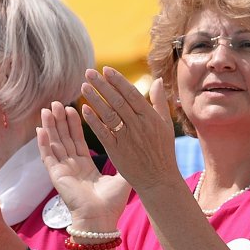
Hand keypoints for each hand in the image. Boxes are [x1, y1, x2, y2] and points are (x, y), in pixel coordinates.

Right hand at [36, 101, 131, 230]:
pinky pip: (47, 156)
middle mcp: (72, 167)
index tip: (74, 107)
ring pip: (54, 143)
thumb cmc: (112, 203)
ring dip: (51, 126)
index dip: (75, 124)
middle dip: (61, 120)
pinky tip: (40, 128)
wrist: (101, 219)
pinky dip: (43, 142)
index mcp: (86, 167)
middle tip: (58, 102)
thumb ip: (125, 160)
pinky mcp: (56, 175)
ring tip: (48, 108)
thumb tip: (138, 148)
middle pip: (64, 138)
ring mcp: (63, 170)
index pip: (78, 140)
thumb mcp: (122, 177)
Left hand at [74, 69, 182, 196]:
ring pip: (108, 114)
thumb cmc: (163, 151)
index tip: (106, 69)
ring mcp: (127, 138)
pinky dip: (93, 121)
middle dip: (102, 85)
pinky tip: (83, 109)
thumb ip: (159, 101)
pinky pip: (103, 133)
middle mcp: (138, 125)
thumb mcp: (166, 125)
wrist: (159, 180)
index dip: (118, 81)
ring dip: (95, 99)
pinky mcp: (117, 151)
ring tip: (83, 87)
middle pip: (117, 101)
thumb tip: (157, 79)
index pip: (131, 94)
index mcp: (150, 117)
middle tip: (88, 72)